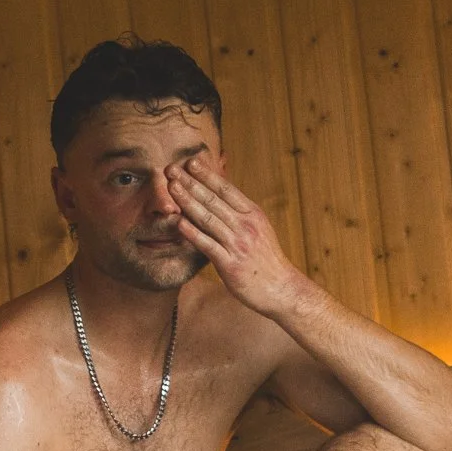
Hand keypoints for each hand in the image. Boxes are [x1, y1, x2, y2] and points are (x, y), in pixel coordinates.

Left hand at [166, 154, 303, 317]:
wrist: (280, 288)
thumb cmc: (265, 259)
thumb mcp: (258, 228)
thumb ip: (240, 213)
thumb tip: (220, 195)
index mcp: (253, 214)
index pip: (227, 190)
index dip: (207, 175)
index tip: (191, 162)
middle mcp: (246, 226)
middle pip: (213, 200)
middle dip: (191, 182)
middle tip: (171, 168)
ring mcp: (238, 245)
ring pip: (208, 218)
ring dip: (188, 201)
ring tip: (172, 188)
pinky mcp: (230, 264)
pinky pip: (208, 245)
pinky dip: (192, 233)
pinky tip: (179, 223)